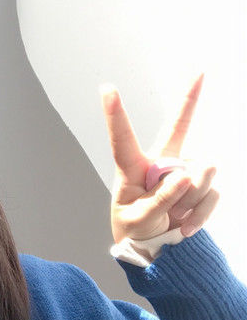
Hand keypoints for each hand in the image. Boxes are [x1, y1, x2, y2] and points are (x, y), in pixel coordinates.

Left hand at [100, 73, 218, 243]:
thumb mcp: (139, 219)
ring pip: (200, 175)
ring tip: (172, 216)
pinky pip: (211, 194)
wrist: (153, 245)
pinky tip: (185, 227)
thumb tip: (185, 177)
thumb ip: (159, 200)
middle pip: (178, 128)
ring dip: (188, 202)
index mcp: (132, 167)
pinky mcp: (202, 185)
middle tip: (199, 74)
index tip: (107, 88)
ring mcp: (184, 171)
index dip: (115, 113)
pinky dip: (200, 214)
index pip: (123, 138)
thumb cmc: (134, 227)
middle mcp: (161, 163)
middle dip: (189, 100)